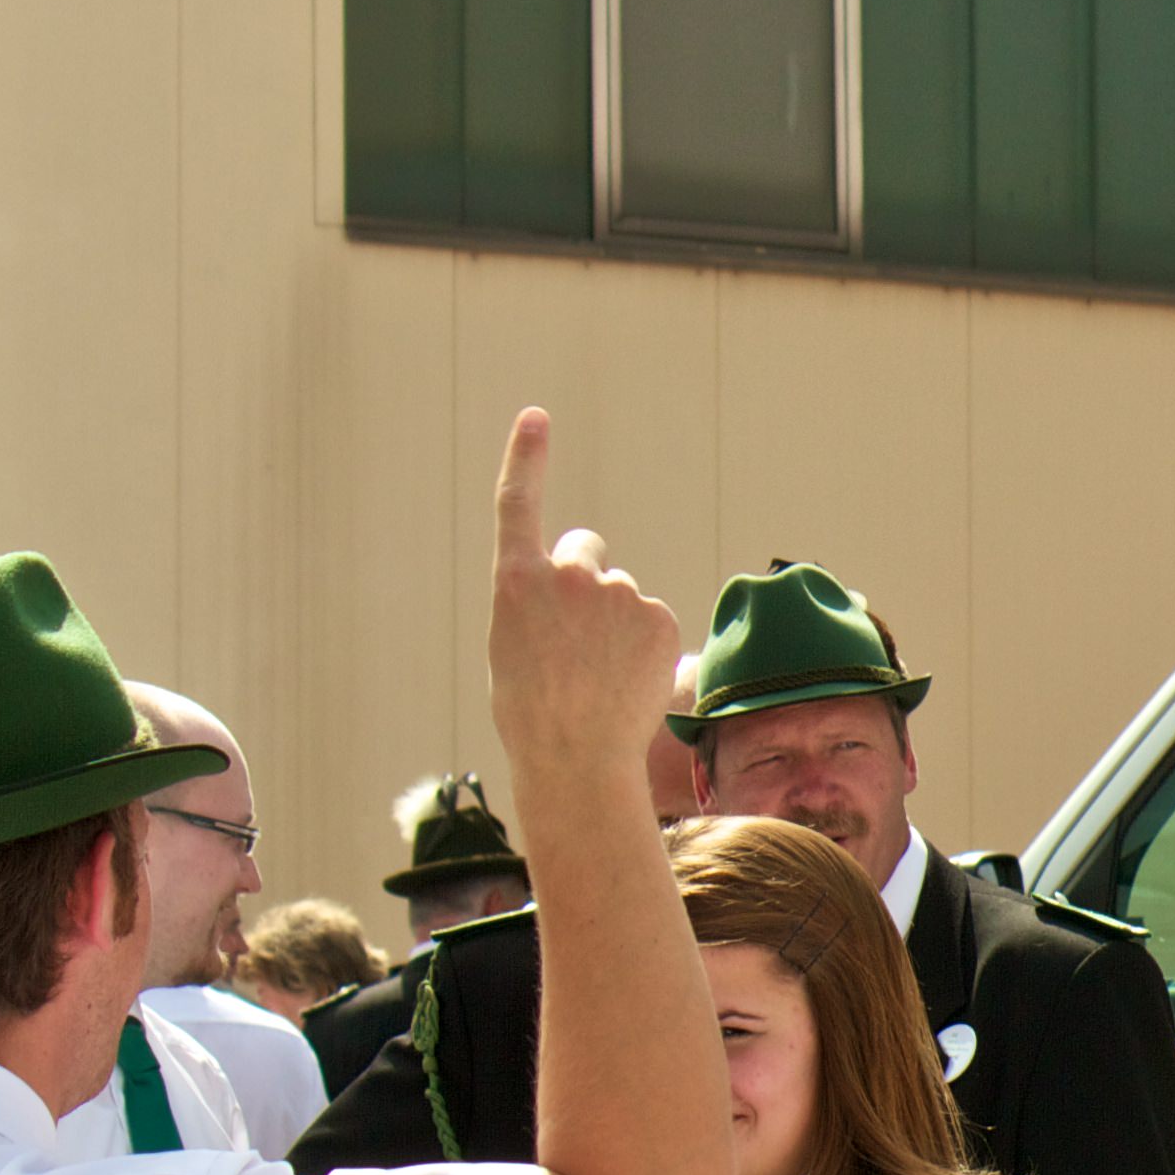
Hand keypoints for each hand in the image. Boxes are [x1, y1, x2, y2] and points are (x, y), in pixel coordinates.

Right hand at [485, 409, 683, 820]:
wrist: (575, 756)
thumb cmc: (534, 715)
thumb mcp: (515, 649)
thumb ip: (542, 608)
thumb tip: (583, 608)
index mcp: (517, 580)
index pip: (518, 504)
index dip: (526, 458)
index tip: (536, 418)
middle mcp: (568, 574)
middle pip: (587, 553)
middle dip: (588, 582)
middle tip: (580, 639)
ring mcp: (618, 593)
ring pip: (623, 598)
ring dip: (618, 627)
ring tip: (602, 678)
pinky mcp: (659, 618)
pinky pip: (654, 624)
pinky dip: (647, 649)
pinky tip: (629, 684)